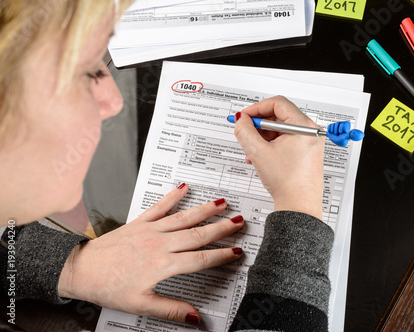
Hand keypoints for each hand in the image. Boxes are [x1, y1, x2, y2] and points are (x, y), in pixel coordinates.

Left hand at [58, 184, 243, 325]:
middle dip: (222, 228)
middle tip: (239, 222)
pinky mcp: (139, 222)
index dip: (221, 256)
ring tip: (222, 203)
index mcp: (162, 265)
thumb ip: (170, 310)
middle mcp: (159, 244)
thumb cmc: (108, 287)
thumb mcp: (140, 305)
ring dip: (205, 210)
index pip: (200, 259)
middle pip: (198, 235)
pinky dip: (172, 196)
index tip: (236, 253)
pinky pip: (159, 206)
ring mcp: (150, 230)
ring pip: (184, 218)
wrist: (82, 269)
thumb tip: (194, 317)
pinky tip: (183, 188)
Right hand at [233, 96, 324, 218]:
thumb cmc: (288, 183)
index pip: (277, 103)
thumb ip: (246, 131)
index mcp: (304, 126)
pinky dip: (271, 145)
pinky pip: (286, 140)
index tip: (244, 117)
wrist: (298, 206)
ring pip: (281, 129)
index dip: (256, 108)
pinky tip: (260, 156)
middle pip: (279, 115)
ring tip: (252, 150)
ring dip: (263, 136)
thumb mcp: (259, 153)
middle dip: (259, 125)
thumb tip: (241, 120)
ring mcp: (310, 142)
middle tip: (246, 131)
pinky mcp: (306, 152)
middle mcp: (311, 131)